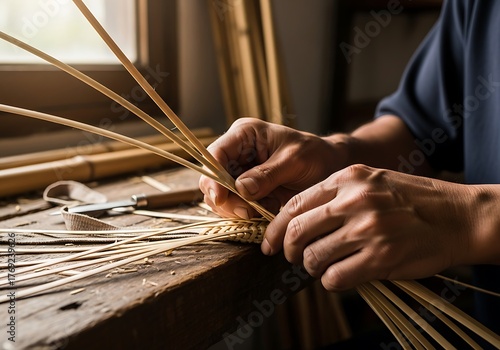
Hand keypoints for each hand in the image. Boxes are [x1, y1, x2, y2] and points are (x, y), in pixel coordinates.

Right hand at [199, 118, 347, 218]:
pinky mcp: (245, 191)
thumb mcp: (295, 161)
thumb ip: (267, 174)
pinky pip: (234, 207)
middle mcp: (236, 153)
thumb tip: (240, 188)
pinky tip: (268, 209)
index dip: (212, 177)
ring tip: (267, 206)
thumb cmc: (315, 155)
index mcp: (244, 135)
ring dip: (238, 209)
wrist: (328, 168)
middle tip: (249, 211)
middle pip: (212, 179)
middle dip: (226, 199)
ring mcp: (239, 173)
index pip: (215, 154)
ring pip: (220, 197)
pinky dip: (247, 213)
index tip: (220, 198)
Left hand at [263, 164, 481, 290]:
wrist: (456, 216)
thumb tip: (298, 219)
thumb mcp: (371, 180)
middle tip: (292, 257)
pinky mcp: (380, 258)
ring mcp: (367, 230)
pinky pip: (335, 277)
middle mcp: (354, 201)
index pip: (295, 204)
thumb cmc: (411, 200)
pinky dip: (331, 281)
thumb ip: (336, 194)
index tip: (270, 242)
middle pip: (298, 231)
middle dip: (287, 249)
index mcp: (348, 179)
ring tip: (324, 265)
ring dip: (312, 267)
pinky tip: (341, 275)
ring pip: (313, 257)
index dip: (276, 227)